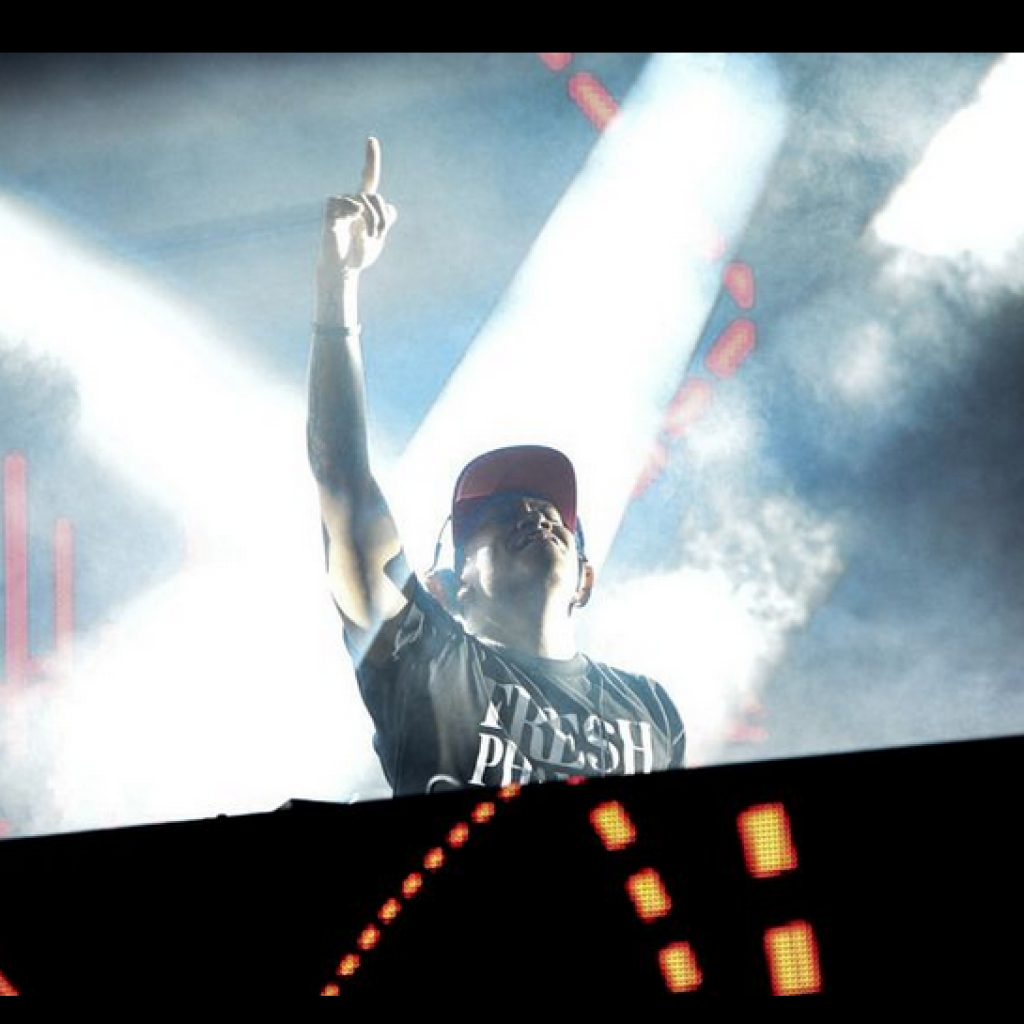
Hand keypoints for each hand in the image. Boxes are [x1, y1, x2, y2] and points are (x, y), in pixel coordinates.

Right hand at [324, 136, 397, 273]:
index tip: (371, 139)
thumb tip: (391, 208)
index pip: (368, 177)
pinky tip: (354, 219)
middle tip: (380, 234)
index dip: (370, 159)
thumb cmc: (358, 255)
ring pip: (365, 200)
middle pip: (375, 196)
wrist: (343, 268)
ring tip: (371, 236)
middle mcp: (351, 200)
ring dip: (373, 219)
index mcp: (364, 204)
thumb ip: (385, 221)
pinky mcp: (331, 210)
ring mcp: (341, 205)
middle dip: (382, 216)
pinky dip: (354, 210)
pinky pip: (346, 202)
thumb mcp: (378, 238)